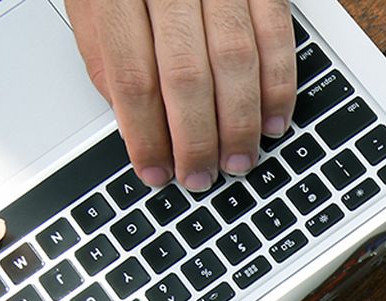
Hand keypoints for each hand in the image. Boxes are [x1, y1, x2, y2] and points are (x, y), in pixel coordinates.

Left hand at [66, 0, 295, 190]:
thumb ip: (107, 51)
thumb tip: (131, 118)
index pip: (130, 75)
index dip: (144, 134)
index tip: (153, 170)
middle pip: (184, 75)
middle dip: (195, 139)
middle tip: (199, 177)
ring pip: (234, 62)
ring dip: (238, 123)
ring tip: (236, 161)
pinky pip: (276, 38)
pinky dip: (278, 87)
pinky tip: (272, 120)